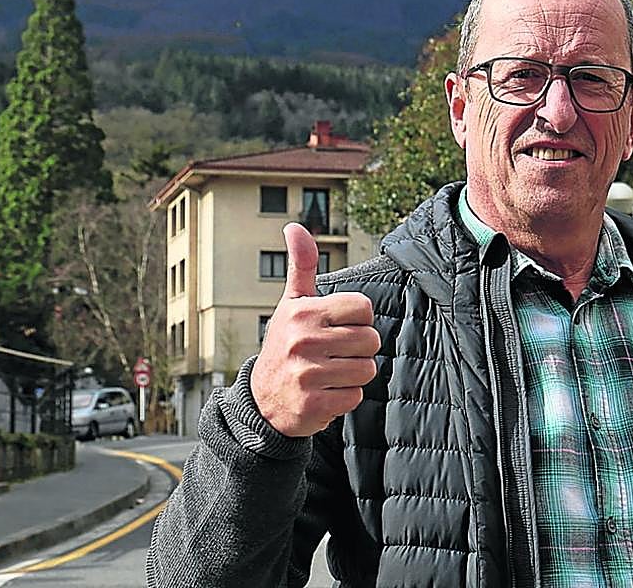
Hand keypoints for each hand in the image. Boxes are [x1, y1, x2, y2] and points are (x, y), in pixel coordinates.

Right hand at [250, 223, 380, 436]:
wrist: (262, 401)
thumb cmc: (285, 344)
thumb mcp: (292, 303)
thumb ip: (302, 265)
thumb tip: (294, 227)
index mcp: (303, 312)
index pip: (363, 308)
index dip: (357, 320)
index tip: (337, 327)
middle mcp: (303, 341)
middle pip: (370, 340)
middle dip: (359, 349)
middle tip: (334, 353)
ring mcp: (307, 374)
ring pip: (366, 369)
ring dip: (353, 374)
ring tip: (329, 372)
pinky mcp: (313, 405)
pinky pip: (355, 396)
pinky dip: (345, 397)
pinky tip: (324, 392)